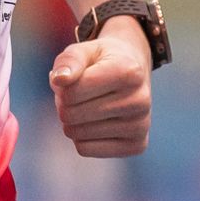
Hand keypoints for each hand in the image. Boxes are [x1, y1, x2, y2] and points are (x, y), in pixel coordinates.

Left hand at [48, 20, 152, 156]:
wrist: (134, 74)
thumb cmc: (102, 62)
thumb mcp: (83, 51)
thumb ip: (68, 61)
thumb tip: (58, 80)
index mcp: (128, 72)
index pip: (71, 93)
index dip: (61, 86)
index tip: (73, 78)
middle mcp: (140, 101)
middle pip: (71, 115)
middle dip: (64, 104)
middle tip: (78, 93)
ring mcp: (141, 126)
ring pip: (77, 133)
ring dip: (72, 120)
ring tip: (87, 105)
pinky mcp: (136, 146)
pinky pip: (85, 149)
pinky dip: (81, 137)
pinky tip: (96, 122)